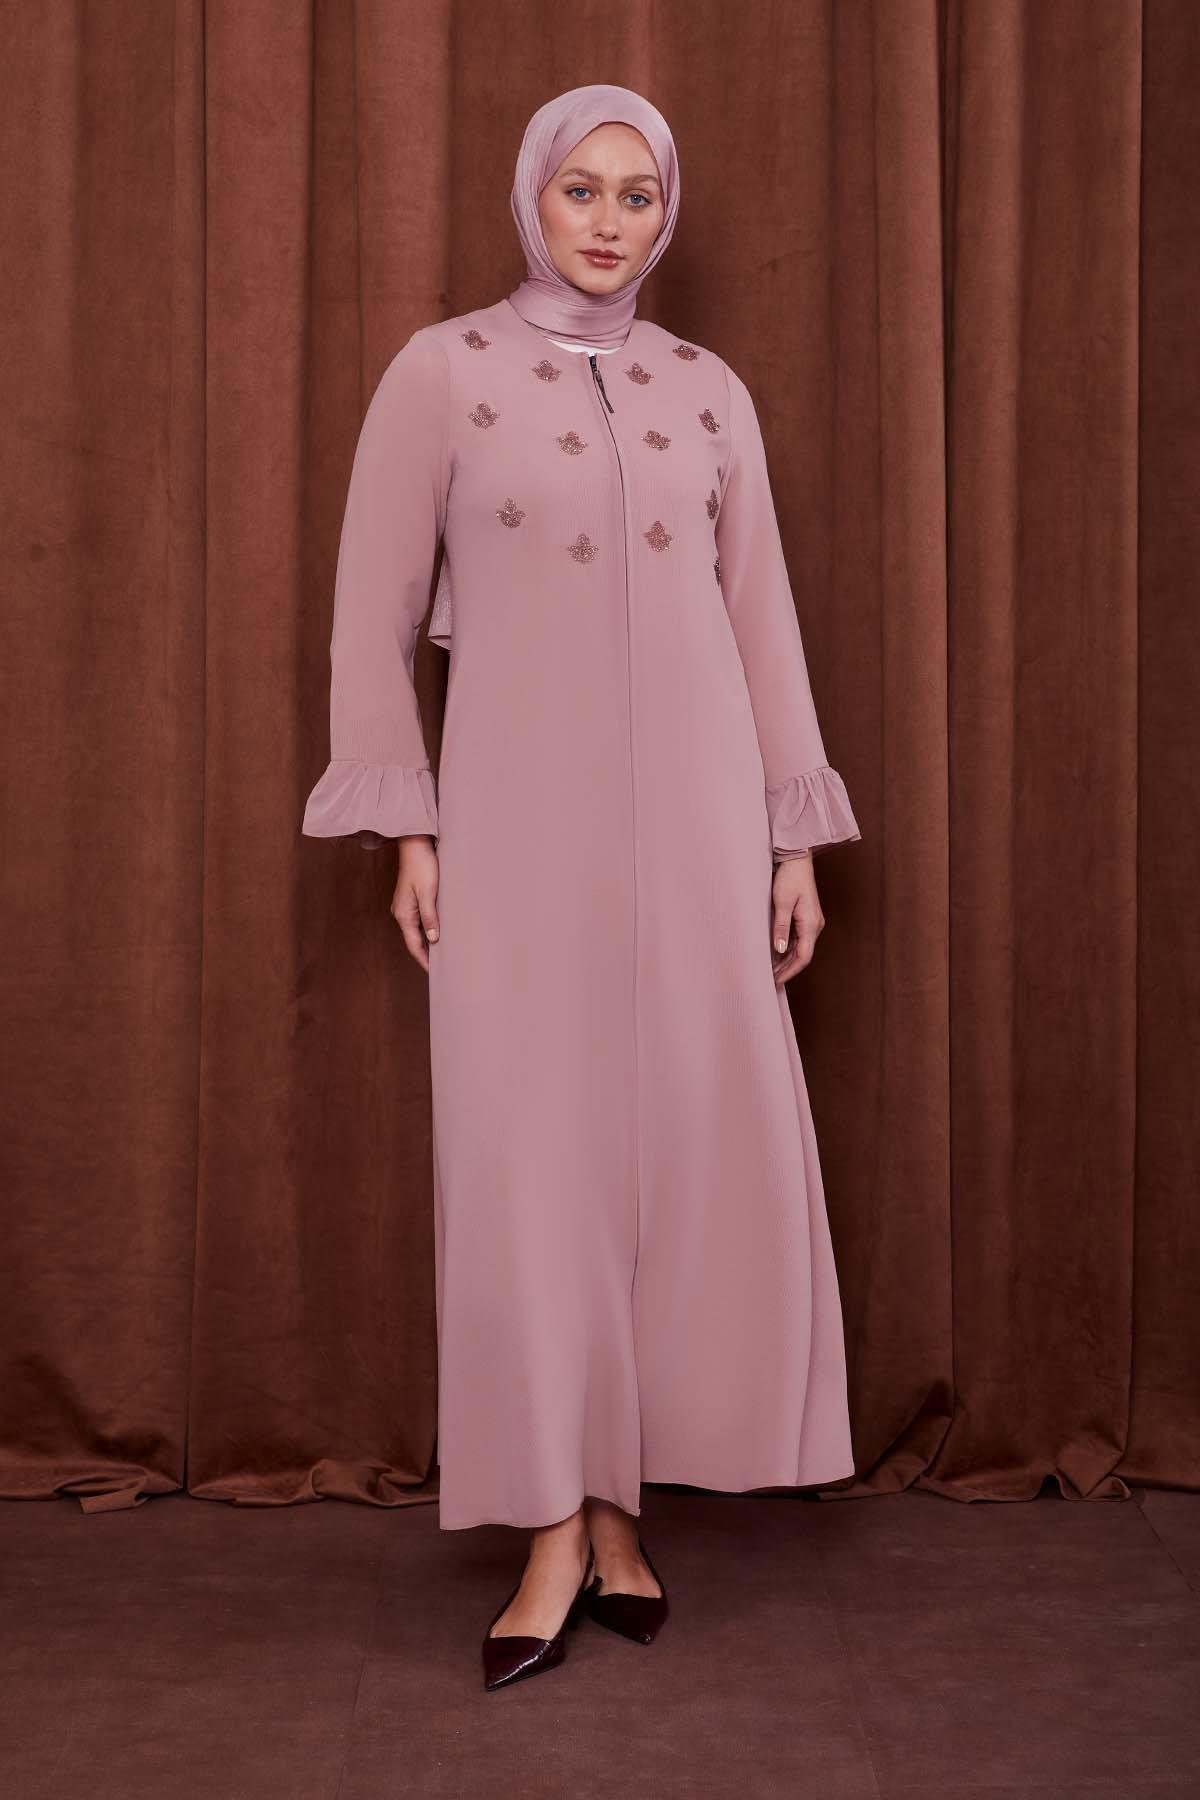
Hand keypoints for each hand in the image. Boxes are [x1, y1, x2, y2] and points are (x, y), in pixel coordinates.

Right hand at [391, 835, 439, 970]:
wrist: (415, 846)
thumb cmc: (422, 867)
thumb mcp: (428, 893)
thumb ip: (430, 917)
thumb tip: (433, 939)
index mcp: (403, 914)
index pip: (414, 945)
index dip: (424, 960)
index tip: (435, 973)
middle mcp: (401, 913)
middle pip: (414, 940)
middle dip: (426, 954)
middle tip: (442, 966)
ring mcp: (404, 907)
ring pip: (415, 931)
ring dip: (427, 942)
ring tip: (442, 953)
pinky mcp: (409, 900)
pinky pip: (417, 921)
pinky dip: (426, 930)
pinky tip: (436, 932)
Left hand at [770, 854, 822, 984]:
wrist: (797, 860)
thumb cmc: (790, 878)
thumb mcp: (782, 903)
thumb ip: (781, 928)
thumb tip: (779, 950)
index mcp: (811, 924)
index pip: (803, 957)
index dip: (789, 971)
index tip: (776, 981)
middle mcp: (815, 926)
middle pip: (802, 955)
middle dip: (787, 969)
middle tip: (770, 980)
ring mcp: (812, 922)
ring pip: (800, 948)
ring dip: (786, 961)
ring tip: (771, 971)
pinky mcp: (806, 918)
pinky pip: (799, 939)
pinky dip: (788, 949)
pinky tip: (775, 955)